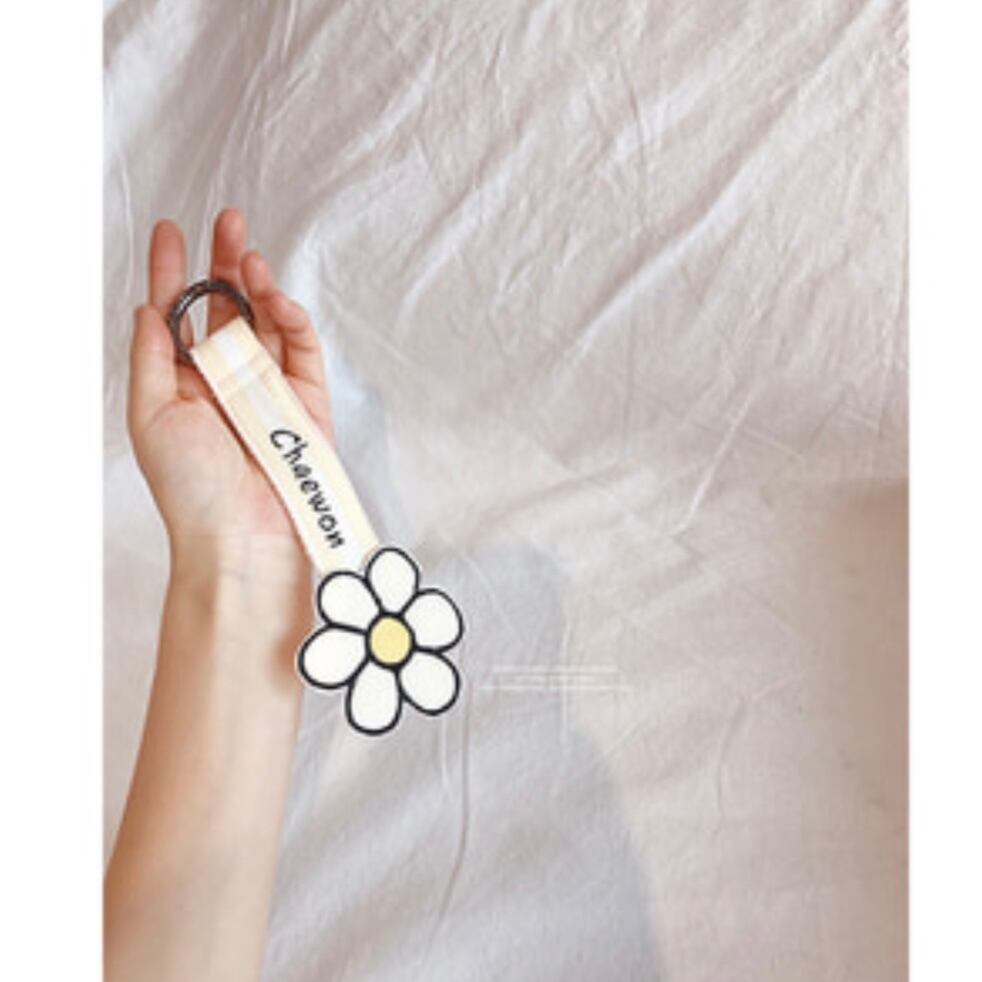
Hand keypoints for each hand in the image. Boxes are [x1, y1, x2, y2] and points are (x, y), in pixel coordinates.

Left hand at [128, 209, 331, 576]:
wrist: (242, 538)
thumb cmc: (190, 489)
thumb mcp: (149, 416)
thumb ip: (152, 358)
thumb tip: (151, 307)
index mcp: (183, 386)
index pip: (178, 317)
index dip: (173, 272)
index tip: (169, 231)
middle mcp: (225, 383)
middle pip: (226, 309)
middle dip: (225, 263)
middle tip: (227, 219)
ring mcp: (268, 390)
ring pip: (267, 323)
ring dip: (258, 285)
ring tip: (249, 255)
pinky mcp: (307, 403)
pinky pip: (302, 351)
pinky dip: (293, 321)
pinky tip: (275, 299)